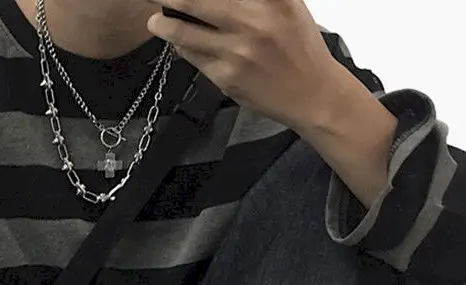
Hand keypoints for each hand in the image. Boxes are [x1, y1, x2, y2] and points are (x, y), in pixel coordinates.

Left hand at [148, 0, 349, 131]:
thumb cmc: (299, 46)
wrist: (311, 94)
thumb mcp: (287, 4)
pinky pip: (194, 58)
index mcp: (270, 1)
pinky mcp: (226, 77)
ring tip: (155, 21)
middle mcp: (252, 22)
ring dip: (165, 25)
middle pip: (196, 3)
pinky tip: (178, 43)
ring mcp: (236, 52)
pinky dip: (182, 48)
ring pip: (186, 34)